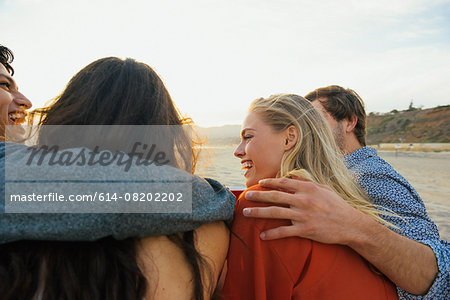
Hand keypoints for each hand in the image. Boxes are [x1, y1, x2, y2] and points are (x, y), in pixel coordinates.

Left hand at [243, 177, 368, 244]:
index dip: (270, 182)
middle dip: (258, 195)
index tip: (260, 183)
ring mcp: (302, 216)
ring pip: (275, 213)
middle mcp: (303, 200)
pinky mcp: (304, 230)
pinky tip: (262, 235)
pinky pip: (284, 232)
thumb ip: (307, 183)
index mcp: (308, 188)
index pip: (283, 182)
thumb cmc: (337, 205)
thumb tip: (293, 176)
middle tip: (246, 196)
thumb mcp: (324, 189)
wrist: (350, 225)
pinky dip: (271, 234)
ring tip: (246, 212)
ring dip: (258, 212)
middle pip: (275, 196)